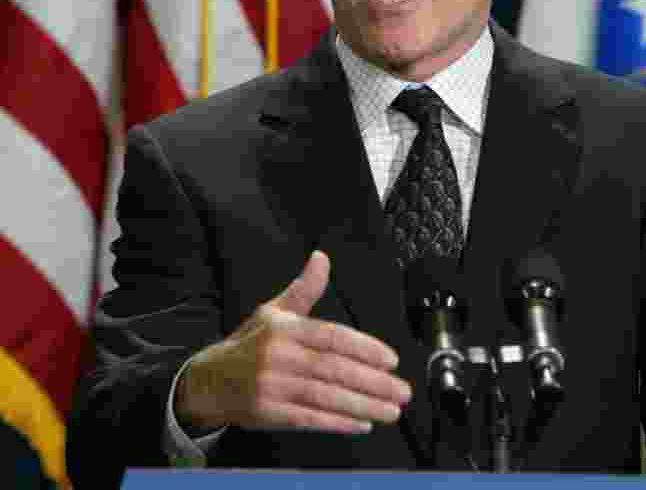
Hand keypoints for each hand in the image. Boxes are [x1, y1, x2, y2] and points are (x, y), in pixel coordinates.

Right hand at [175, 250, 411, 434]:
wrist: (208, 381)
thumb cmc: (250, 345)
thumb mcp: (274, 311)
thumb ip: (305, 289)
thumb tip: (322, 258)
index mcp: (285, 329)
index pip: (332, 337)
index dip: (364, 348)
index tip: (392, 360)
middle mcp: (279, 357)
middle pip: (333, 370)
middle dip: (373, 383)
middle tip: (401, 390)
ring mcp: (272, 387)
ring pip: (325, 397)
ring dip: (363, 406)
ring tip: (390, 410)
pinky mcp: (268, 414)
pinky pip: (309, 419)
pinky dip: (338, 423)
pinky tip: (362, 424)